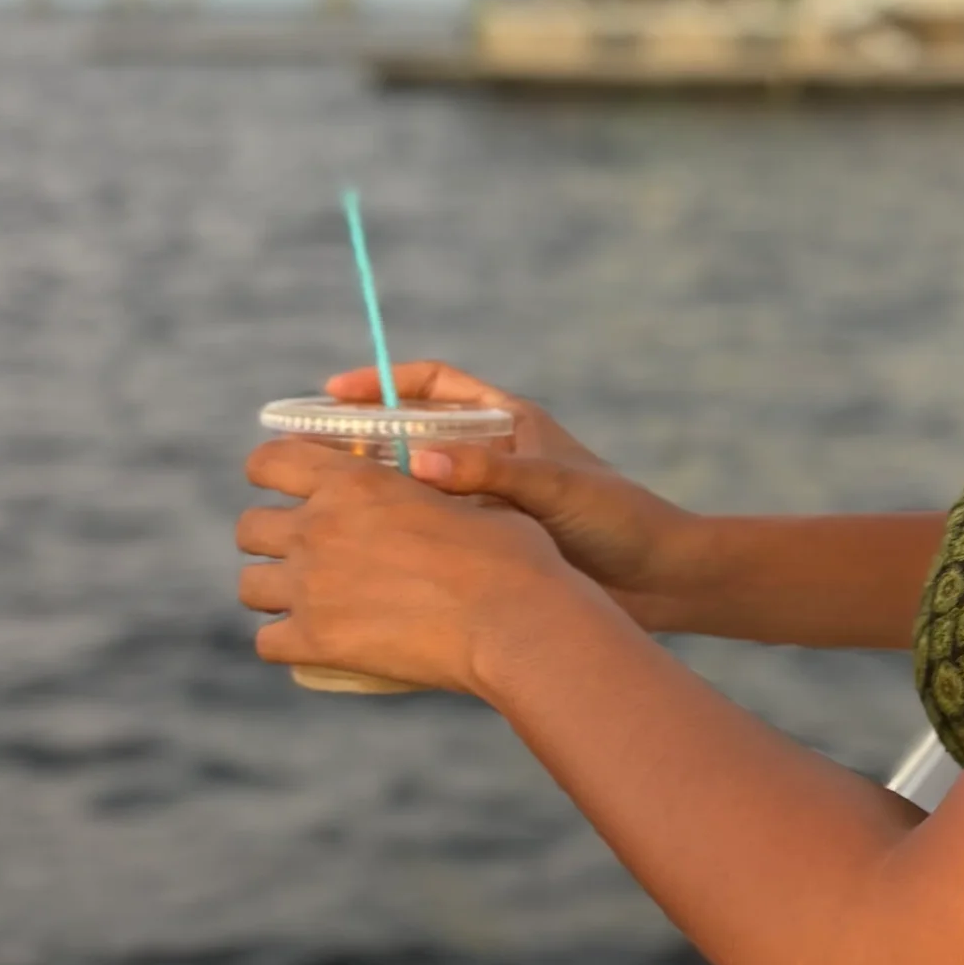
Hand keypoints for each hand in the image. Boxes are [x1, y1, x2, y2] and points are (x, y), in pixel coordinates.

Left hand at [238, 436, 592, 695]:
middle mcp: (319, 528)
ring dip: (273, 590)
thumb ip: (429, 487)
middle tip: (307, 552)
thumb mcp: (468, 498)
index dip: (270, 470)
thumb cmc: (511, 556)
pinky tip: (313, 642)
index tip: (284, 486)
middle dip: (271, 537)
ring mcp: (310, 587)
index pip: (269, 460)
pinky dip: (285, 642)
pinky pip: (266, 643)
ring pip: (249, 586)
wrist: (516, 621)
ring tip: (308, 600)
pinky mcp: (316, 642)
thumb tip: (428, 477)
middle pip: (248, 527)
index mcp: (353, 482)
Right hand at [321, 358, 694, 605]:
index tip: (330, 394)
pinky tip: (355, 557)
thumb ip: (492, 473)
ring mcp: (485, 502)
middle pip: (409, 434)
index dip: (381, 383)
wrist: (662, 581)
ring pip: (411, 488)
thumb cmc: (619, 521)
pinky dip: (393, 538)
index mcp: (509, 423)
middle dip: (357, 441)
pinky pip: (427, 532)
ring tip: (312, 509)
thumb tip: (419, 462)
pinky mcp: (486, 546)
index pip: (434, 385)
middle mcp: (491, 458)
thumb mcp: (556, 489)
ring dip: (368, 493)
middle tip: (301, 458)